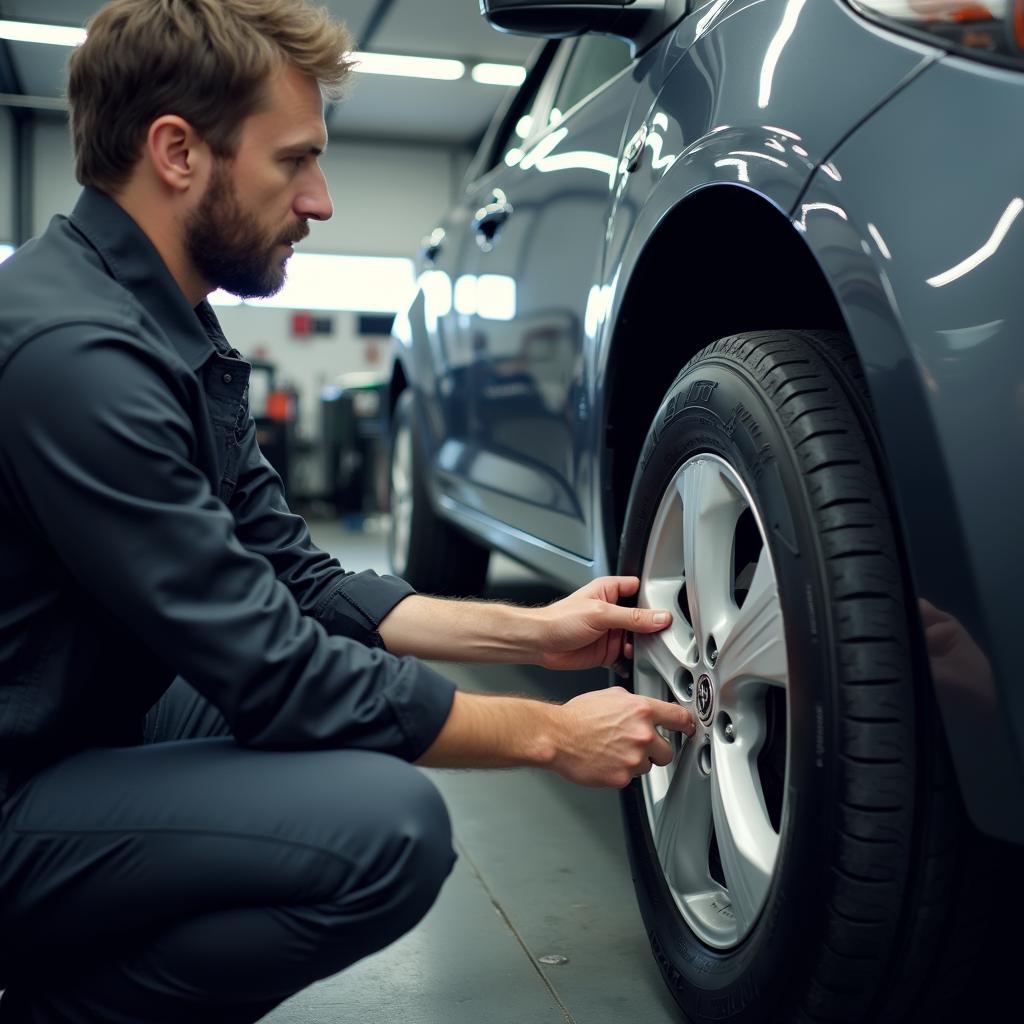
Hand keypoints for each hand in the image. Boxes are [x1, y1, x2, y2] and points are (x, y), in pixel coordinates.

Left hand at [537, 575, 671, 673]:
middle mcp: (612, 611)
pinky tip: (635, 664)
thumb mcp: (600, 614)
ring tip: (648, 652)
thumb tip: (659, 617)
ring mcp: (610, 632)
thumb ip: (632, 617)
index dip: (654, 599)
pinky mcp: (607, 651)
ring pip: (637, 639)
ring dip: (643, 647)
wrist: (539, 644)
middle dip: (652, 628)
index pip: (640, 589)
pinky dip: (632, 662)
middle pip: (643, 618)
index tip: (667, 610)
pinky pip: (627, 657)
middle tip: (662, 636)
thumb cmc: (559, 620)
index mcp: (610, 591)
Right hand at [550, 686, 695, 787]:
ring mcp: (634, 758)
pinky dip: (621, 772)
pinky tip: (606, 760)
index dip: (687, 724)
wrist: (558, 736)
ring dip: (636, 761)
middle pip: (668, 750)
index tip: (688, 728)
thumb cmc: (578, 716)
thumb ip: (634, 702)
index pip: (679, 717)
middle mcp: (642, 734)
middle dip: (656, 750)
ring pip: (648, 766)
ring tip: (614, 750)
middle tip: (638, 745)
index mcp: (642, 710)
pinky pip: (631, 777)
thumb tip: (644, 707)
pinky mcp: (623, 777)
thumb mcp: (610, 696)